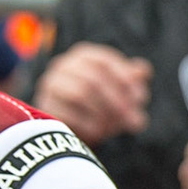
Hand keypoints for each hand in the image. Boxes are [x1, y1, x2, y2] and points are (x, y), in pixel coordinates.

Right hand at [32, 42, 150, 144]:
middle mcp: (64, 65)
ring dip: (102, 113)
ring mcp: (51, 84)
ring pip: (79, 94)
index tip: (139, 99)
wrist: (77, 123)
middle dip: (118, 102)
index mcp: (85, 55)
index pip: (105, 62)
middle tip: (134, 121)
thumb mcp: (123, 89)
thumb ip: (133, 79)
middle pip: (93, 79)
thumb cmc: (105, 101)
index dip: (124, 80)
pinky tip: (100, 132)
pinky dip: (87, 124)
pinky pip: (66, 113)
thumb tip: (142, 71)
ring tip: (116, 128)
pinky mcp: (45, 105)